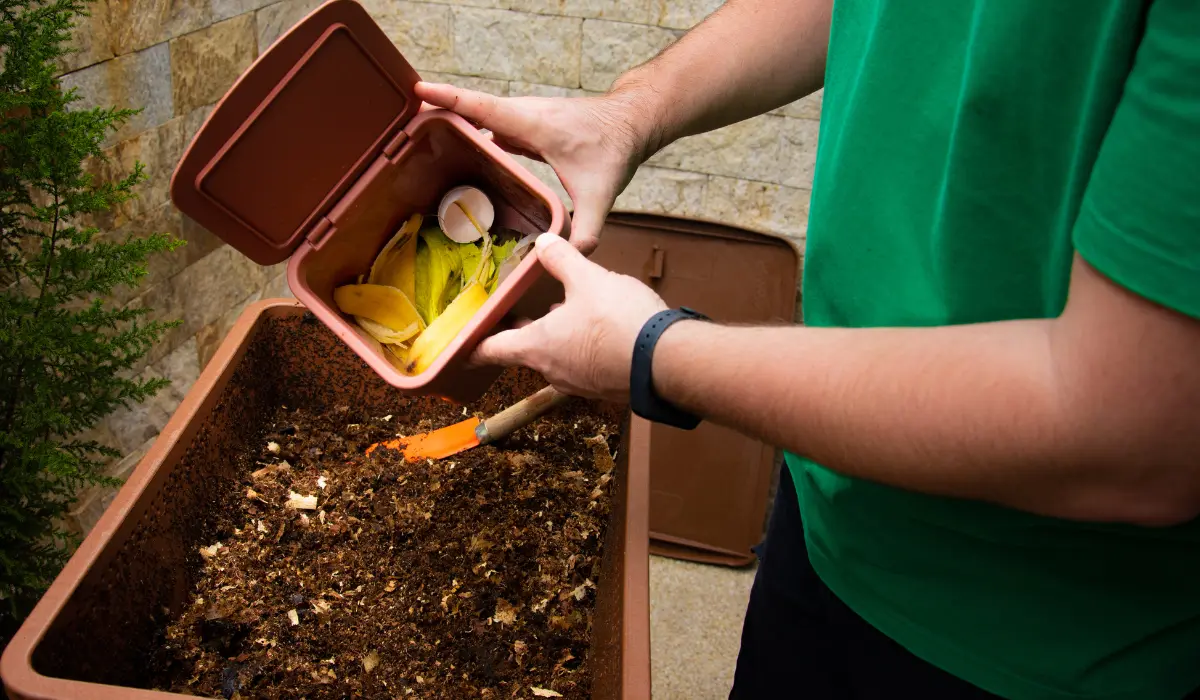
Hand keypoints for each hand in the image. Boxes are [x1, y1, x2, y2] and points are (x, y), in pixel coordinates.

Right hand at [414, 81, 656, 254]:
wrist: (630, 123)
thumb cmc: (615, 148)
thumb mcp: (600, 192)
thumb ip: (587, 227)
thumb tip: (574, 255)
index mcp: (531, 123)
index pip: (480, 106)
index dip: (449, 98)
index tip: (418, 91)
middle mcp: (522, 114)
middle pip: (471, 109)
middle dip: (439, 112)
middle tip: (406, 127)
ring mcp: (523, 118)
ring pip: (480, 116)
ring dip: (454, 121)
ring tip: (421, 138)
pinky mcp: (526, 125)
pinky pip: (491, 125)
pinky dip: (473, 132)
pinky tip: (461, 152)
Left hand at [471, 233, 667, 401]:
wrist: (666, 361)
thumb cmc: (619, 322)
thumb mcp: (588, 279)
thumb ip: (562, 259)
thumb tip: (544, 242)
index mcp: (537, 346)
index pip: (492, 350)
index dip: (474, 345)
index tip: (462, 346)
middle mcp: (553, 370)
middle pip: (527, 352)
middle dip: (524, 333)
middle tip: (522, 315)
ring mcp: (580, 383)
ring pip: (558, 358)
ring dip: (558, 337)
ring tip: (567, 311)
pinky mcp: (606, 386)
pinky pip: (585, 365)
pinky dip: (584, 347)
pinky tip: (601, 328)